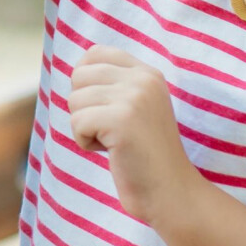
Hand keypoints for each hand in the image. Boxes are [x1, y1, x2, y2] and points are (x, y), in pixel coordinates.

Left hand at [66, 48, 199, 225]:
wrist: (170, 192)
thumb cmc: (144, 155)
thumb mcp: (135, 108)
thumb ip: (114, 85)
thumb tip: (75, 70)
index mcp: (147, 73)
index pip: (95, 53)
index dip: (85, 81)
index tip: (102, 108)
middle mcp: (143, 79)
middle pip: (79, 76)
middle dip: (83, 108)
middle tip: (110, 130)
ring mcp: (134, 98)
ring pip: (75, 100)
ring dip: (85, 128)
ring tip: (114, 142)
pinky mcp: (121, 120)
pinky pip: (77, 123)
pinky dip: (85, 143)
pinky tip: (110, 152)